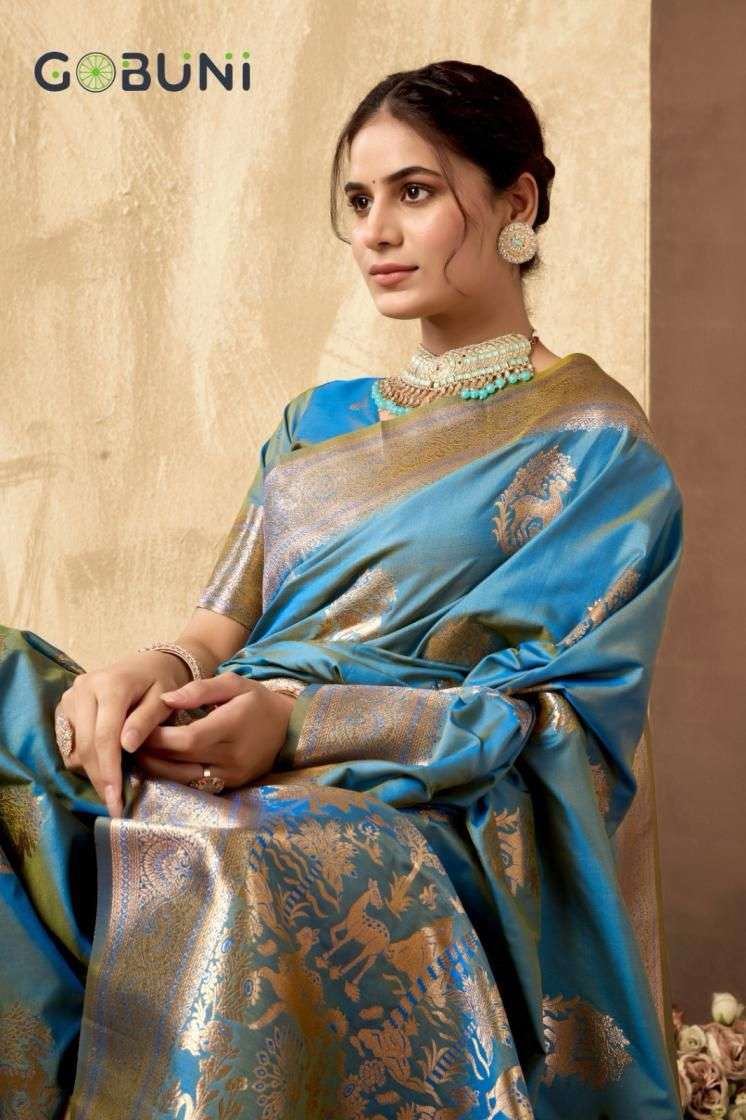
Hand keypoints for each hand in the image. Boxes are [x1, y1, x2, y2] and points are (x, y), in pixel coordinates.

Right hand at [54, 650, 192, 816]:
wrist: (149, 663)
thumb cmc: (162, 681)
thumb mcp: (164, 699)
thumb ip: (146, 721)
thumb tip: (127, 747)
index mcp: (111, 684)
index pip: (105, 735)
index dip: (110, 769)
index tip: (115, 798)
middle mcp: (85, 688)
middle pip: (86, 744)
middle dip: (100, 777)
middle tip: (113, 804)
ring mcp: (72, 695)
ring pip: (75, 745)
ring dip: (92, 770)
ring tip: (112, 788)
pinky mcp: (67, 704)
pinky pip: (70, 741)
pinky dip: (85, 759)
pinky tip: (103, 769)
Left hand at [131, 672, 294, 801]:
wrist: (288, 728)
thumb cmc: (256, 701)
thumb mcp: (233, 683)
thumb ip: (199, 689)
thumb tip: (165, 701)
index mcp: (232, 726)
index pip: (187, 739)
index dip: (159, 738)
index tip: (140, 728)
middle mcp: (233, 756)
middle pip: (181, 761)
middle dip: (151, 752)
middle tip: (130, 742)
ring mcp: (232, 775)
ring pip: (184, 779)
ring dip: (157, 769)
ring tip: (139, 754)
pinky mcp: (231, 786)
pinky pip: (194, 786)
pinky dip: (173, 777)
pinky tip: (160, 765)